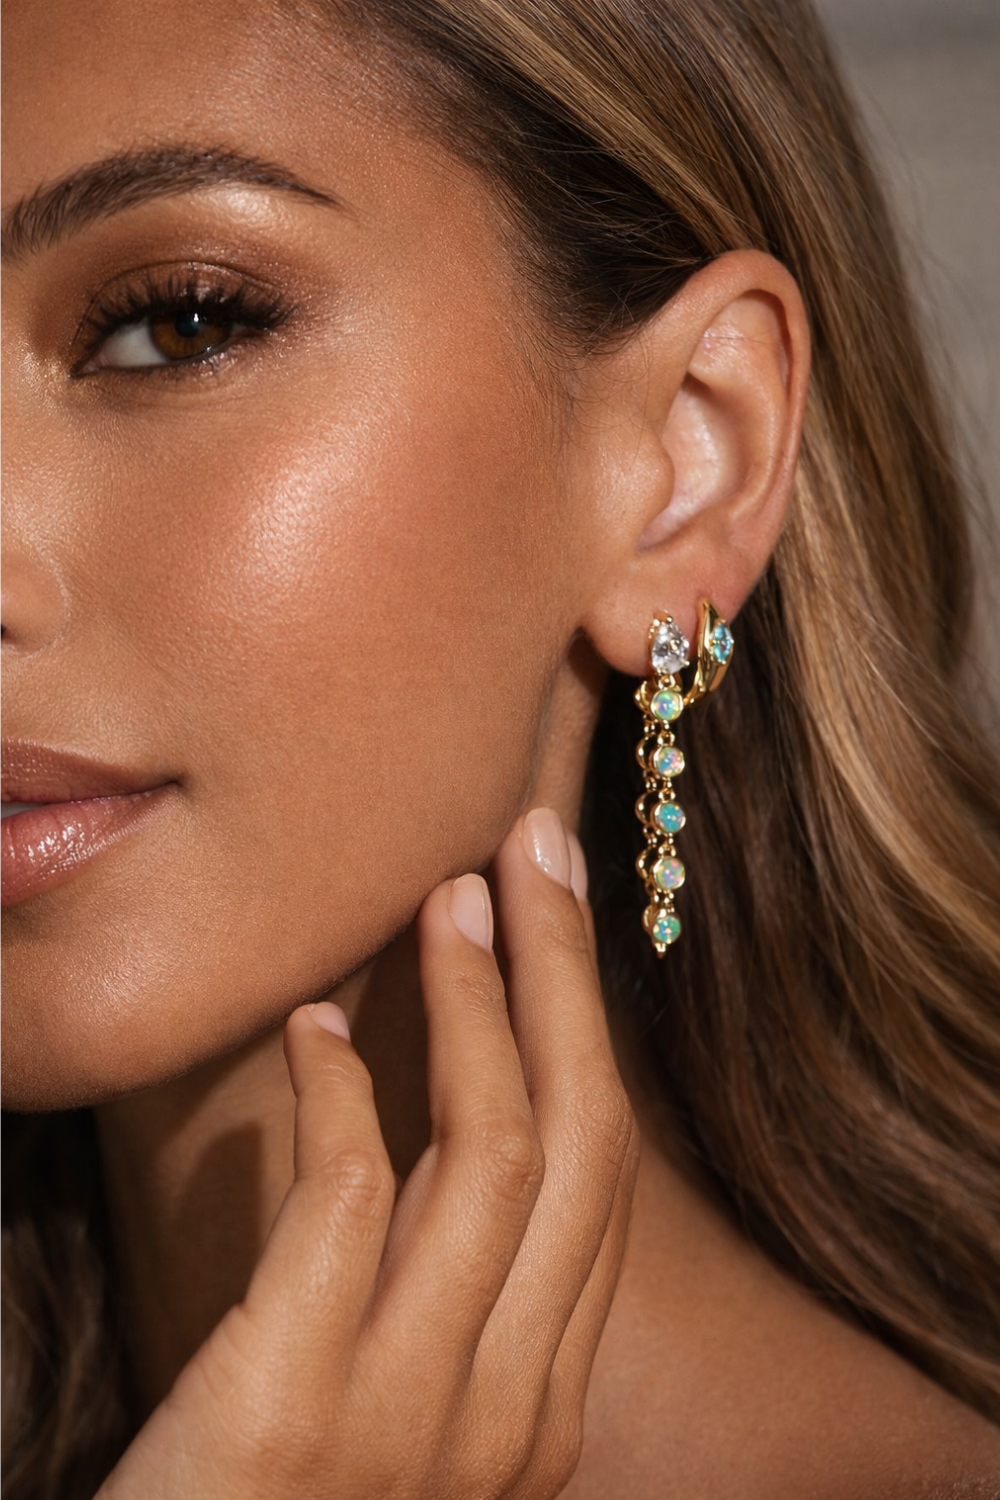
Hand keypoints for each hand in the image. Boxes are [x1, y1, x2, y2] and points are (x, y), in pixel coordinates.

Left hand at [96, 808, 639, 1498]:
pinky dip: (341, 1101)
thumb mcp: (408, 1425)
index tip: (558, 914)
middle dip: (562, 979)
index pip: (601, 1184)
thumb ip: (452, 1309)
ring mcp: (409, 1420)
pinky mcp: (291, 1414)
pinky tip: (312, 1030)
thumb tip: (445, 1133)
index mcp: (539, 1412)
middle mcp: (505, 1414)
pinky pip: (346, 1210)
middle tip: (530, 849)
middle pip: (576, 1144)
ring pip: (489, 1158)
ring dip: (474, 1007)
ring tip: (444, 900)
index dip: (586, 1029)